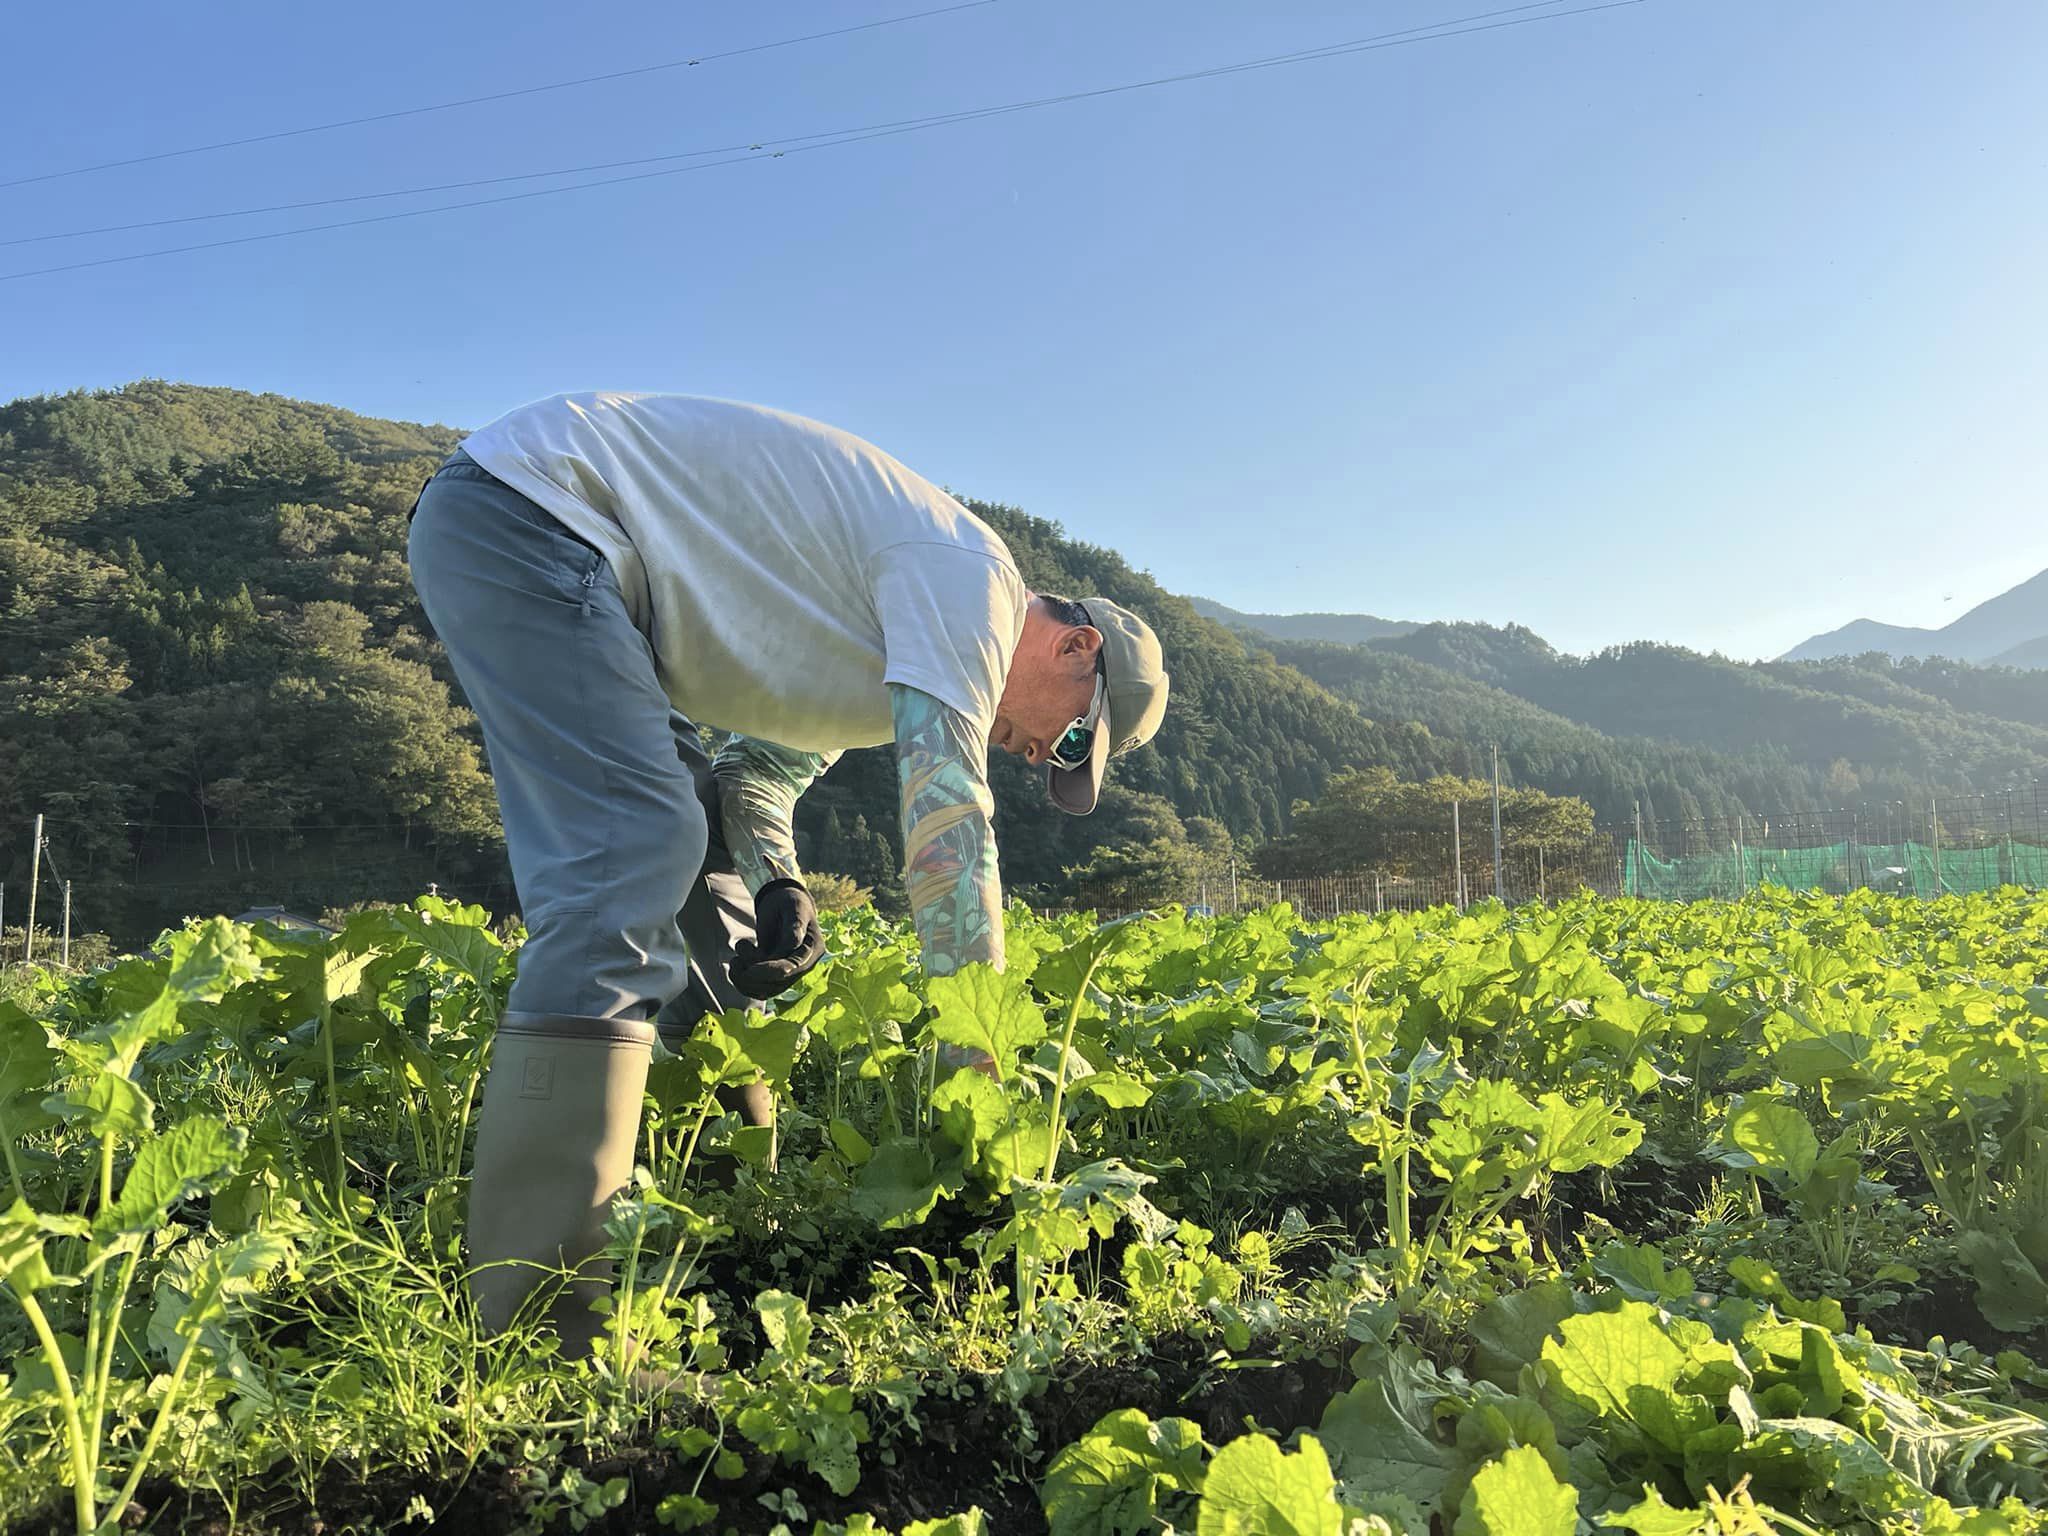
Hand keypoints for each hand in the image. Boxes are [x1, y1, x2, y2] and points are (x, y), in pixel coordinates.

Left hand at [728, 879, 824, 999]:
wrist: (783, 903)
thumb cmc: (789, 902)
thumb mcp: (793, 908)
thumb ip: (794, 927)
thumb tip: (792, 945)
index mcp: (813, 950)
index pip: (792, 969)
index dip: (769, 972)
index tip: (748, 969)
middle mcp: (803, 965)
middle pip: (778, 984)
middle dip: (753, 977)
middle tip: (735, 960)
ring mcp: (789, 973)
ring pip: (766, 990)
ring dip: (745, 981)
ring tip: (735, 960)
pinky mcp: (775, 975)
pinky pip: (759, 989)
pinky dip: (743, 983)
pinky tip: (736, 964)